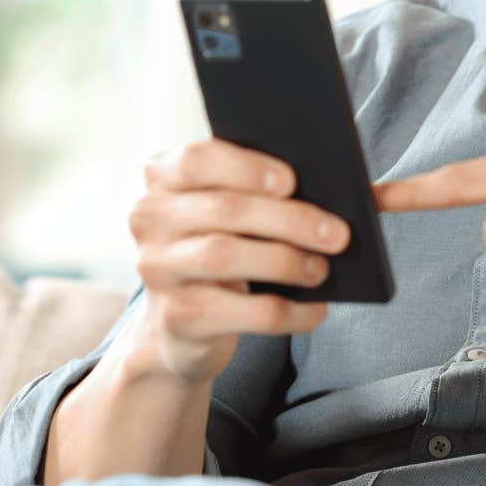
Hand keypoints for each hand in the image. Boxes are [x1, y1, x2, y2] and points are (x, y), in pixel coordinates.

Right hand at [127, 138, 351, 382]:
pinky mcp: (177, 318)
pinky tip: (316, 309)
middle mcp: (147, 218)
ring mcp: (157, 270)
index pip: (198, 158)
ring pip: (228, 256)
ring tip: (325, 267)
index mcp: (162, 177)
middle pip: (225, 210)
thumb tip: (336, 180)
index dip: (247, 166)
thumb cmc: (223, 248)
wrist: (183, 327)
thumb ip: (259, 189)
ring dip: (289, 261)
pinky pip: (243, 312)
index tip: (293, 179)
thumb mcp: (230, 212)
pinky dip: (289, 312)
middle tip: (339, 233)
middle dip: (290, 219)